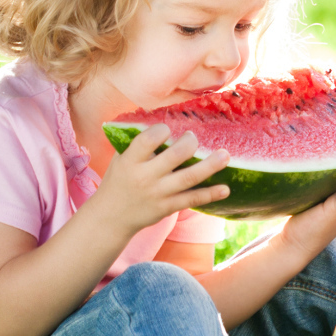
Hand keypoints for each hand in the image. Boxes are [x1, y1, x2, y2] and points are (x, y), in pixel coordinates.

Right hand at [94, 125, 229, 235]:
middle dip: (189, 143)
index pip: (148, 140)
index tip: (167, 128)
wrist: (110, 217)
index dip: (161, 131)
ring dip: (210, 166)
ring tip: (225, 156)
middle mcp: (144, 177)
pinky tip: (225, 189)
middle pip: (175, 156)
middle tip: (193, 138)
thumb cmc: (119, 180)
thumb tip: (163, 118)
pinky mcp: (168, 207)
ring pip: (188, 178)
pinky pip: (192, 199)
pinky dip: (210, 194)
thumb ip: (139, 143)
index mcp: (130, 161)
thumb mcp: (121, 159)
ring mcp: (158, 194)